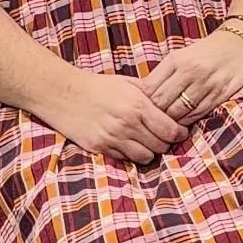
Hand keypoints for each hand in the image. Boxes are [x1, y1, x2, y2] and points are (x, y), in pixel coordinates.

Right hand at [47, 67, 190, 164]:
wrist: (63, 93)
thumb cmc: (97, 86)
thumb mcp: (126, 83)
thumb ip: (149, 95)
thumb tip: (170, 104)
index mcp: (137, 105)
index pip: (170, 130)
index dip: (179, 133)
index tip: (179, 132)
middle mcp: (127, 124)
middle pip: (161, 146)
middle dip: (165, 142)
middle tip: (162, 137)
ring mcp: (113, 138)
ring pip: (146, 157)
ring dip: (149, 151)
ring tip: (145, 142)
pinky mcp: (100, 148)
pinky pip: (126, 159)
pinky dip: (130, 154)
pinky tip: (127, 143)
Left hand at [141, 28, 242, 124]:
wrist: (241, 45)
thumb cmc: (206, 52)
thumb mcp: (180, 56)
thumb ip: (162, 74)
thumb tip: (141, 95)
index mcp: (176, 60)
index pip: (149, 88)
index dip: (142, 102)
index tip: (141, 108)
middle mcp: (190, 71)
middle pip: (161, 103)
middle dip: (155, 114)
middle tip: (152, 119)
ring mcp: (206, 84)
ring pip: (177, 113)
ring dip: (170, 120)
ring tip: (168, 122)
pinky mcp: (220, 95)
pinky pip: (196, 115)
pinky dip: (187, 121)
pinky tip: (184, 120)